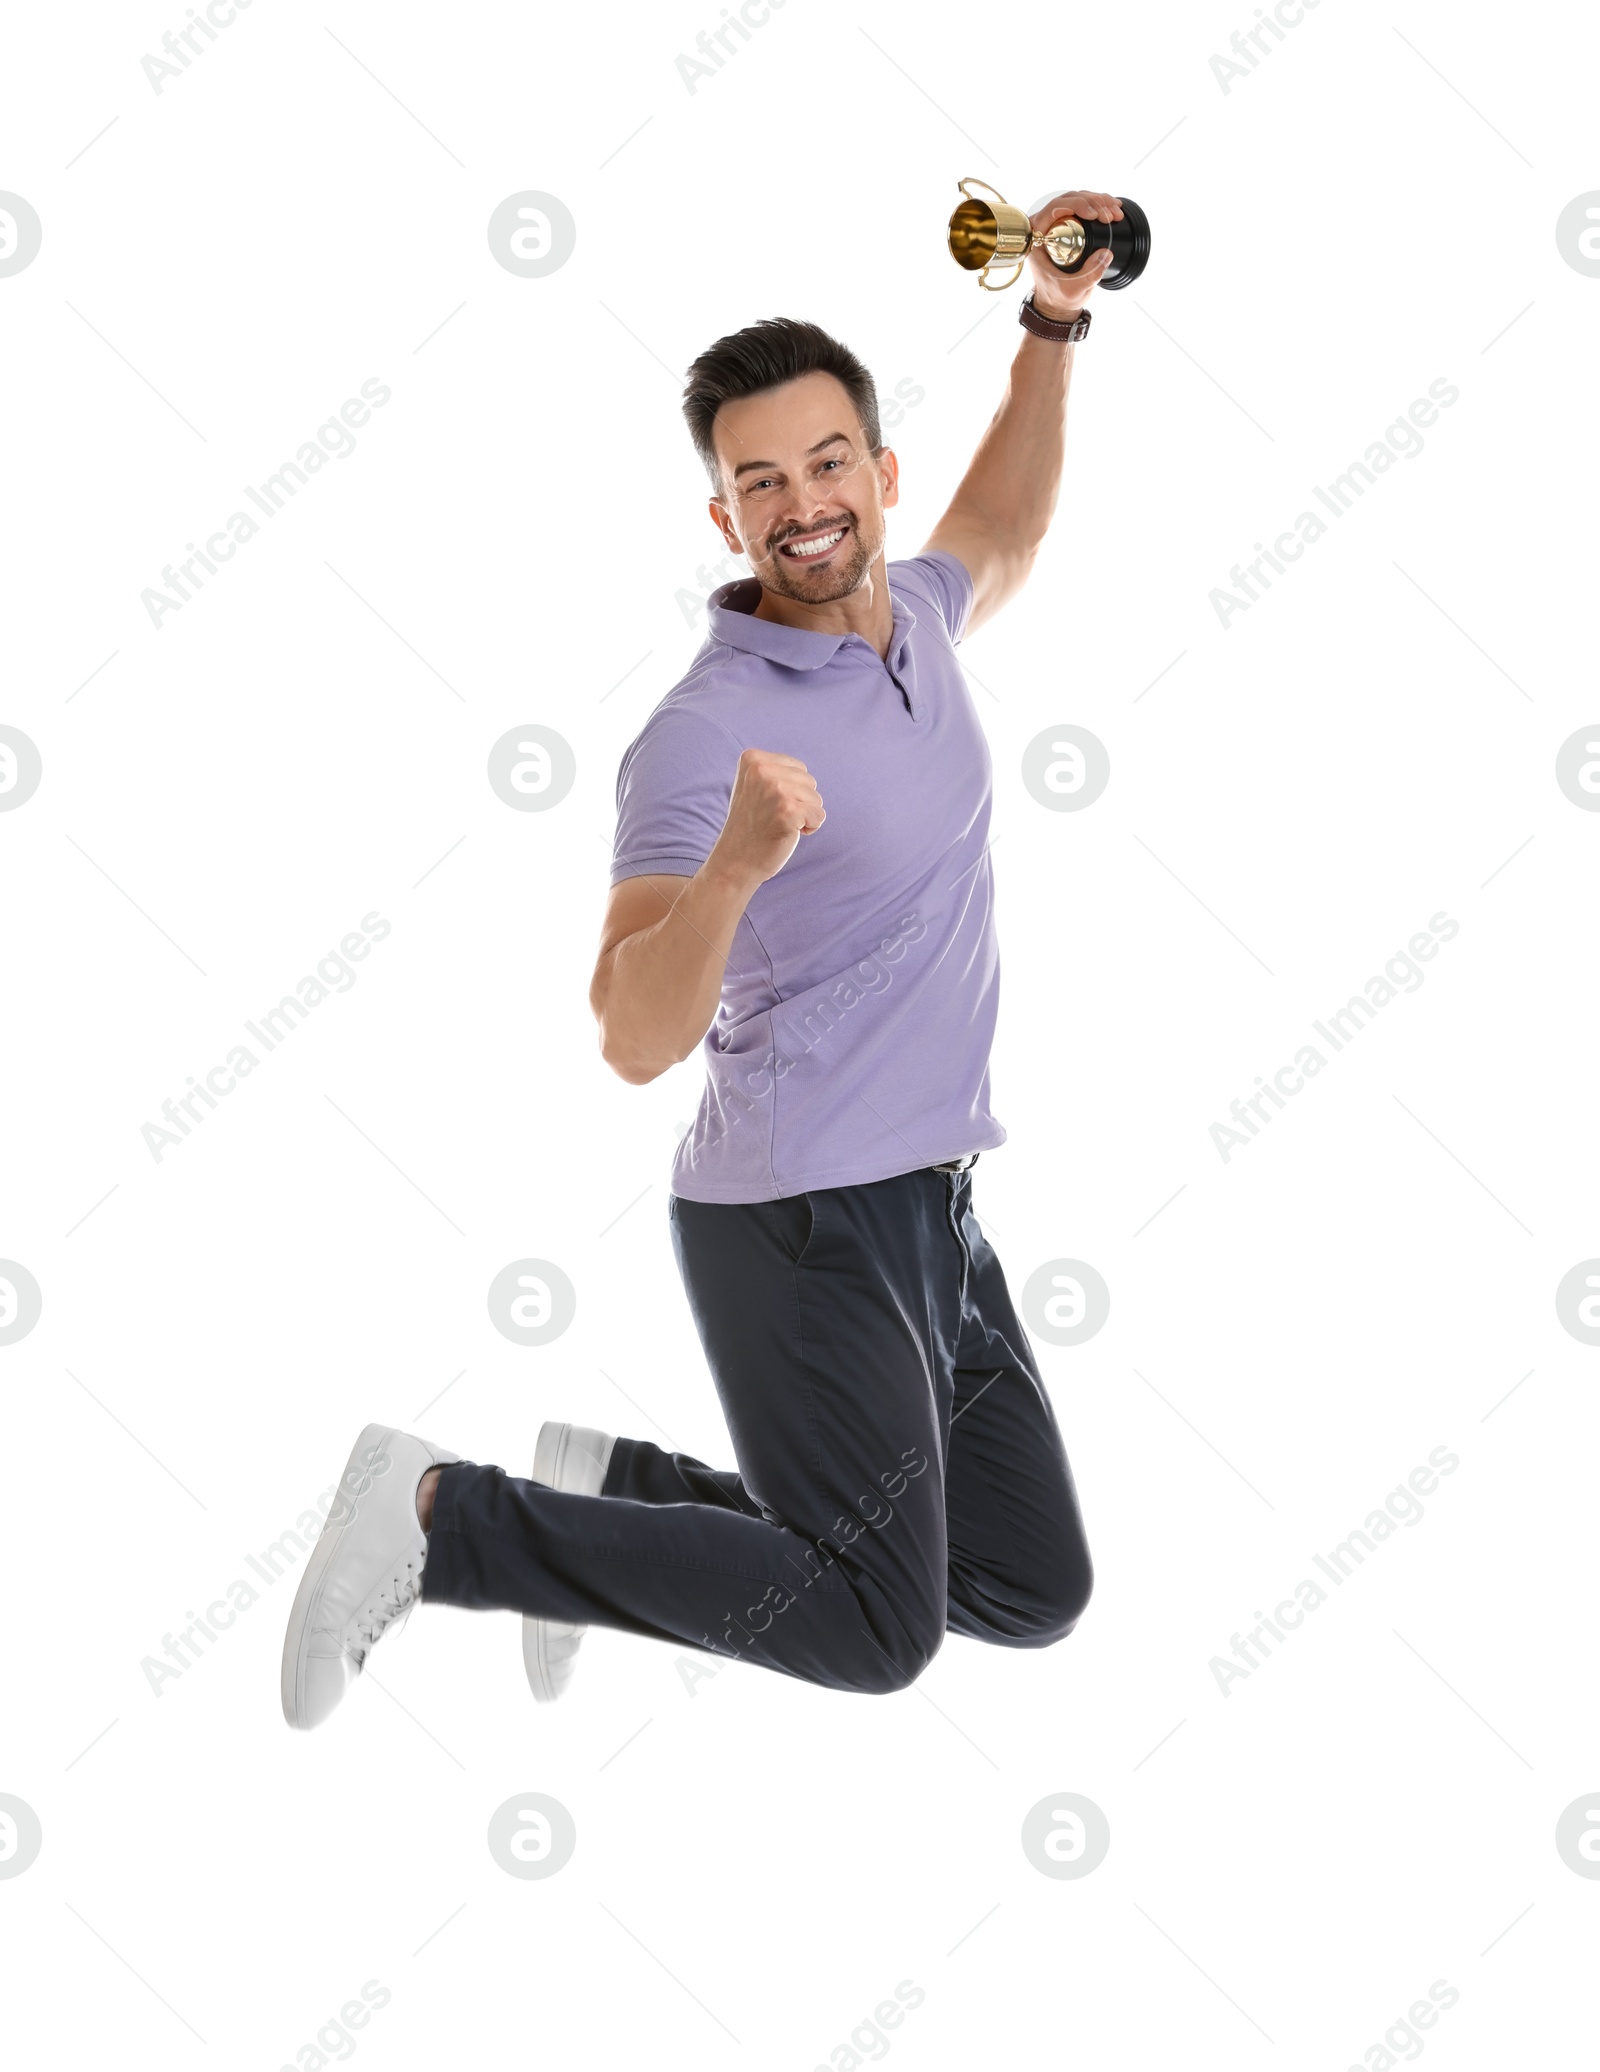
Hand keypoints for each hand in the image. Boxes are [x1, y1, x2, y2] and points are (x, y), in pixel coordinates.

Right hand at [712, 748, 825, 886]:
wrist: (735, 860)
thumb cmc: (750, 825)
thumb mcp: (754, 786)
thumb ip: (773, 771)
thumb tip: (802, 770)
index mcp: (753, 759)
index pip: (798, 768)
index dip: (790, 791)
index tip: (768, 805)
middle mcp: (762, 769)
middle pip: (809, 781)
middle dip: (799, 802)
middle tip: (773, 817)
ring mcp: (775, 789)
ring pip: (816, 798)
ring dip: (804, 816)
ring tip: (779, 825)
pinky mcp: (788, 810)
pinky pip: (819, 816)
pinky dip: (810, 828)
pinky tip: (788, 833)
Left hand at [1024, 189, 1122, 321]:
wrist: (1058, 303)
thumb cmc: (1058, 296)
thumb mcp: (1074, 289)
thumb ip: (1090, 274)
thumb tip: (1106, 253)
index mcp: (1036, 237)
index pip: (1054, 208)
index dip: (1076, 205)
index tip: (1094, 214)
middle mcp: (1044, 226)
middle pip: (1069, 199)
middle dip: (1093, 202)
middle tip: (1110, 215)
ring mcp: (1056, 223)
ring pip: (1078, 199)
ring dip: (1100, 202)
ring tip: (1116, 213)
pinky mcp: (1069, 225)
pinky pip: (1084, 207)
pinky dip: (1101, 206)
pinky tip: (1114, 209)